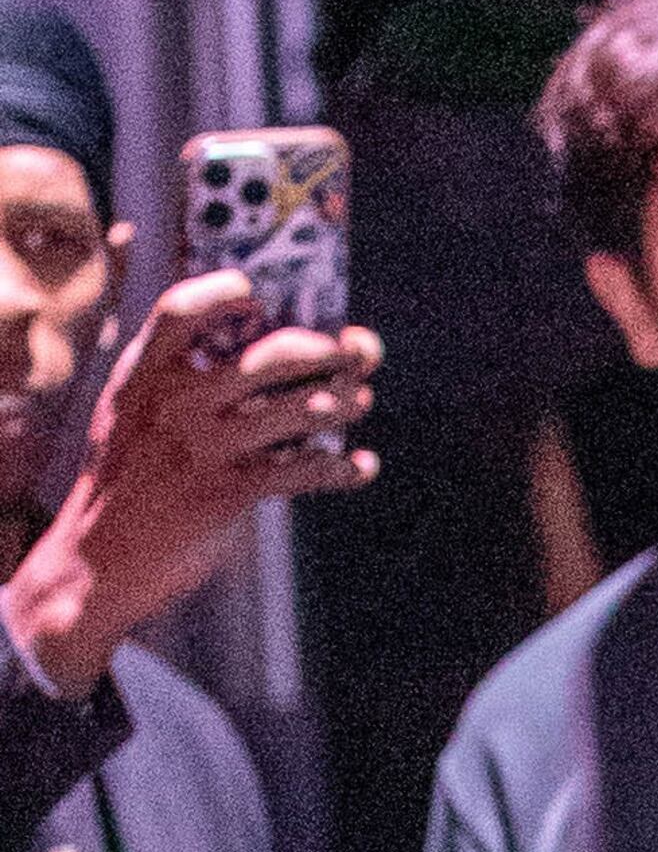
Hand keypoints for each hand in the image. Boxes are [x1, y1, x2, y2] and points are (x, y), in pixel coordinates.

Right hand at [2, 275, 382, 697]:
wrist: (100, 558)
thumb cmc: (125, 478)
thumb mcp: (127, 411)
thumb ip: (167, 373)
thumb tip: (230, 341)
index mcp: (145, 374)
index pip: (179, 311)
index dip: (221, 292)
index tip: (257, 293)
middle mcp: (176, 403)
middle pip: (264, 359)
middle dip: (322, 350)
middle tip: (354, 350)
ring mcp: (204, 448)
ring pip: (293, 413)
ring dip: (341, 403)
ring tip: (362, 399)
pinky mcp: (228, 494)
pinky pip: (300, 472)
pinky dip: (340, 468)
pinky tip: (362, 465)